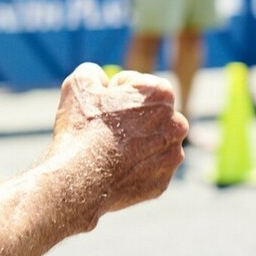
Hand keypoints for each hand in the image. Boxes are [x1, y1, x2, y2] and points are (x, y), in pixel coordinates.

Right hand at [48, 63, 186, 229]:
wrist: (79, 180)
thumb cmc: (81, 127)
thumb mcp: (79, 83)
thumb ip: (94, 72)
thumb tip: (101, 80)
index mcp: (161, 94)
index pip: (135, 82)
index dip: (112, 91)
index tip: (100, 106)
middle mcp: (176, 124)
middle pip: (148, 112)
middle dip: (129, 116)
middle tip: (102, 127)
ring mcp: (172, 156)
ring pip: (150, 140)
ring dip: (133, 141)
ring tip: (106, 149)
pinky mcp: (162, 182)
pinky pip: (146, 167)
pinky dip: (131, 166)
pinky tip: (111, 168)